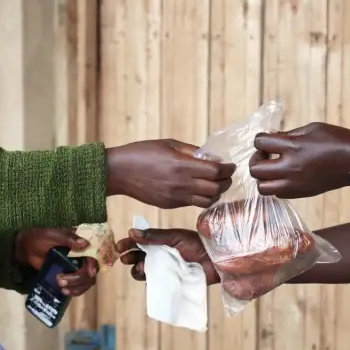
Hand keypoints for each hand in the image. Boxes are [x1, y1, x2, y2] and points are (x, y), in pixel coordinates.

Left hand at [15, 228, 98, 296]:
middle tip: (62, 281)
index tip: (88, 272)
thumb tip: (85, 244)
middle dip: (79, 278)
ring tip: (62, 287)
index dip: (93, 263)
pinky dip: (75, 291)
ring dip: (77, 286)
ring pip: (87, 280)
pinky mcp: (71, 276)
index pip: (94, 253)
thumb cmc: (39, 238)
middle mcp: (83, 255)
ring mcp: (77, 267)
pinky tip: (65, 292)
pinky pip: (80, 286)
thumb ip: (68, 239)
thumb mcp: (53, 235)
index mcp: (81, 243)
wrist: (27, 249)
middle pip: (92, 270)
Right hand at [106, 139, 234, 208]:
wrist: (119, 172)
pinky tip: (200, 189)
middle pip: (216, 188)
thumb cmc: (142, 153)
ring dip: (216, 193)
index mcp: (182, 165)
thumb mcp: (169, 144)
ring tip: (215, 184)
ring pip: (207, 201)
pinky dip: (202, 198)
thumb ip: (191, 151)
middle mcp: (181, 184)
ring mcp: (176, 197)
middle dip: (225, 181)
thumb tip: (211, 157)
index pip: (216, 172)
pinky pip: (193, 204)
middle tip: (226, 175)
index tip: (230, 165)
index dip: (227, 169)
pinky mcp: (170, 205)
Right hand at [117, 228, 219, 284]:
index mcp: (159, 242)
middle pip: (137, 258)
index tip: (119, 247)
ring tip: (140, 266)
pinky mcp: (169, 281)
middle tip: (126, 258)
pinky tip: (148, 276)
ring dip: (137, 269)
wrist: (215, 259)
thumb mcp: (174, 237)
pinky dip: (148, 280)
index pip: (139, 242)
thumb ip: (154, 236)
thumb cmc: (197, 244)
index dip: (128, 244)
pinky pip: (154, 283)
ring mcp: (164, 269)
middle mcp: (159, 255)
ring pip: (143, 271)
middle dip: (129, 258)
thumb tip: (132, 232)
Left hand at [249, 123, 349, 197]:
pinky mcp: (301, 194)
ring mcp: (295, 184)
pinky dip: (276, 185)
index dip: (260, 139)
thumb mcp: (312, 128)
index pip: (260, 143)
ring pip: (262, 188)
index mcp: (293, 147)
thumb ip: (289, 135)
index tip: (269, 139)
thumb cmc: (338, 140)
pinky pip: (277, 194)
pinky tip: (286, 176)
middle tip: (266, 155)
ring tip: (274, 168)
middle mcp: (290, 168)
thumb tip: (272, 139)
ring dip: (263, 177)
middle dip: (256, 160)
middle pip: (255, 170)